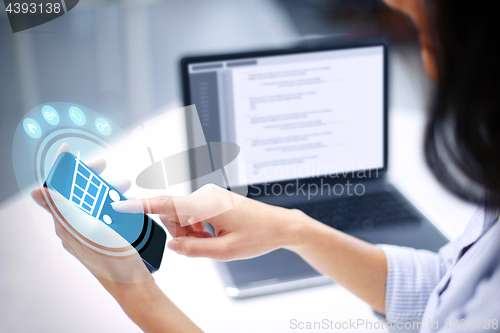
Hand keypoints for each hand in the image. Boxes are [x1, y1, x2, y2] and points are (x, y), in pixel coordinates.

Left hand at [31, 143, 151, 287]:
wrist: (133, 285)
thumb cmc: (114, 261)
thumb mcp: (90, 229)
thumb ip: (64, 209)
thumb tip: (37, 193)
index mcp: (67, 224)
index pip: (56, 189)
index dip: (60, 167)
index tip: (68, 150)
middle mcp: (74, 227)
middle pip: (76, 193)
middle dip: (90, 176)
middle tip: (103, 166)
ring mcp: (89, 232)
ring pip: (92, 201)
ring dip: (106, 189)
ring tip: (125, 186)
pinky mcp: (103, 236)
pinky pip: (104, 213)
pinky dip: (114, 203)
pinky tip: (127, 202)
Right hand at [112, 184, 310, 260]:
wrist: (280, 225)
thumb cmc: (258, 235)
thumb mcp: (225, 251)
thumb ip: (194, 249)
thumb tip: (173, 245)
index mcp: (205, 204)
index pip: (166, 203)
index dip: (141, 205)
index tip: (120, 205)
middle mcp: (205, 195)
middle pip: (173, 214)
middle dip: (180, 233)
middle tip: (203, 245)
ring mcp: (209, 196)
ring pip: (184, 216)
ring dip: (191, 232)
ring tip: (215, 241)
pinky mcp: (214, 199)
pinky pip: (194, 213)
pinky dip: (199, 227)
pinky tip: (216, 235)